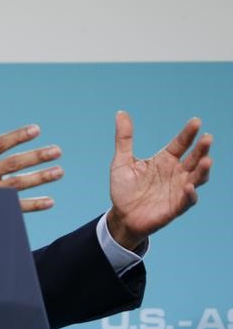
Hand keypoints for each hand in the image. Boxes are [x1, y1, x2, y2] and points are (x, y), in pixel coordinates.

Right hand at [0, 105, 62, 211]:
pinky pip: (14, 208)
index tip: (36, 129)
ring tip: (58, 171)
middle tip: (56, 151)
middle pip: (11, 165)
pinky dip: (33, 206)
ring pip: (16, 185)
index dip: (17, 136)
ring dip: (39, 179)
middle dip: (35, 157)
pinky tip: (49, 201)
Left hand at [107, 111, 212, 250]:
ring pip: (196, 178)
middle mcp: (175, 173)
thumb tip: (121, 112)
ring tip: (206, 160)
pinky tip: (189, 187)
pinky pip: (187, 200)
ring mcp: (177, 190)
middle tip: (207, 138)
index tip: (196, 121)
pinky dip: (190, 194)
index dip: (188, 134)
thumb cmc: (124, 188)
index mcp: (164, 160)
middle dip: (202, 149)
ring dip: (202, 170)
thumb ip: (124, 138)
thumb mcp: (121, 161)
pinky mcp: (175, 207)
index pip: (180, 144)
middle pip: (193, 159)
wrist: (121, 215)